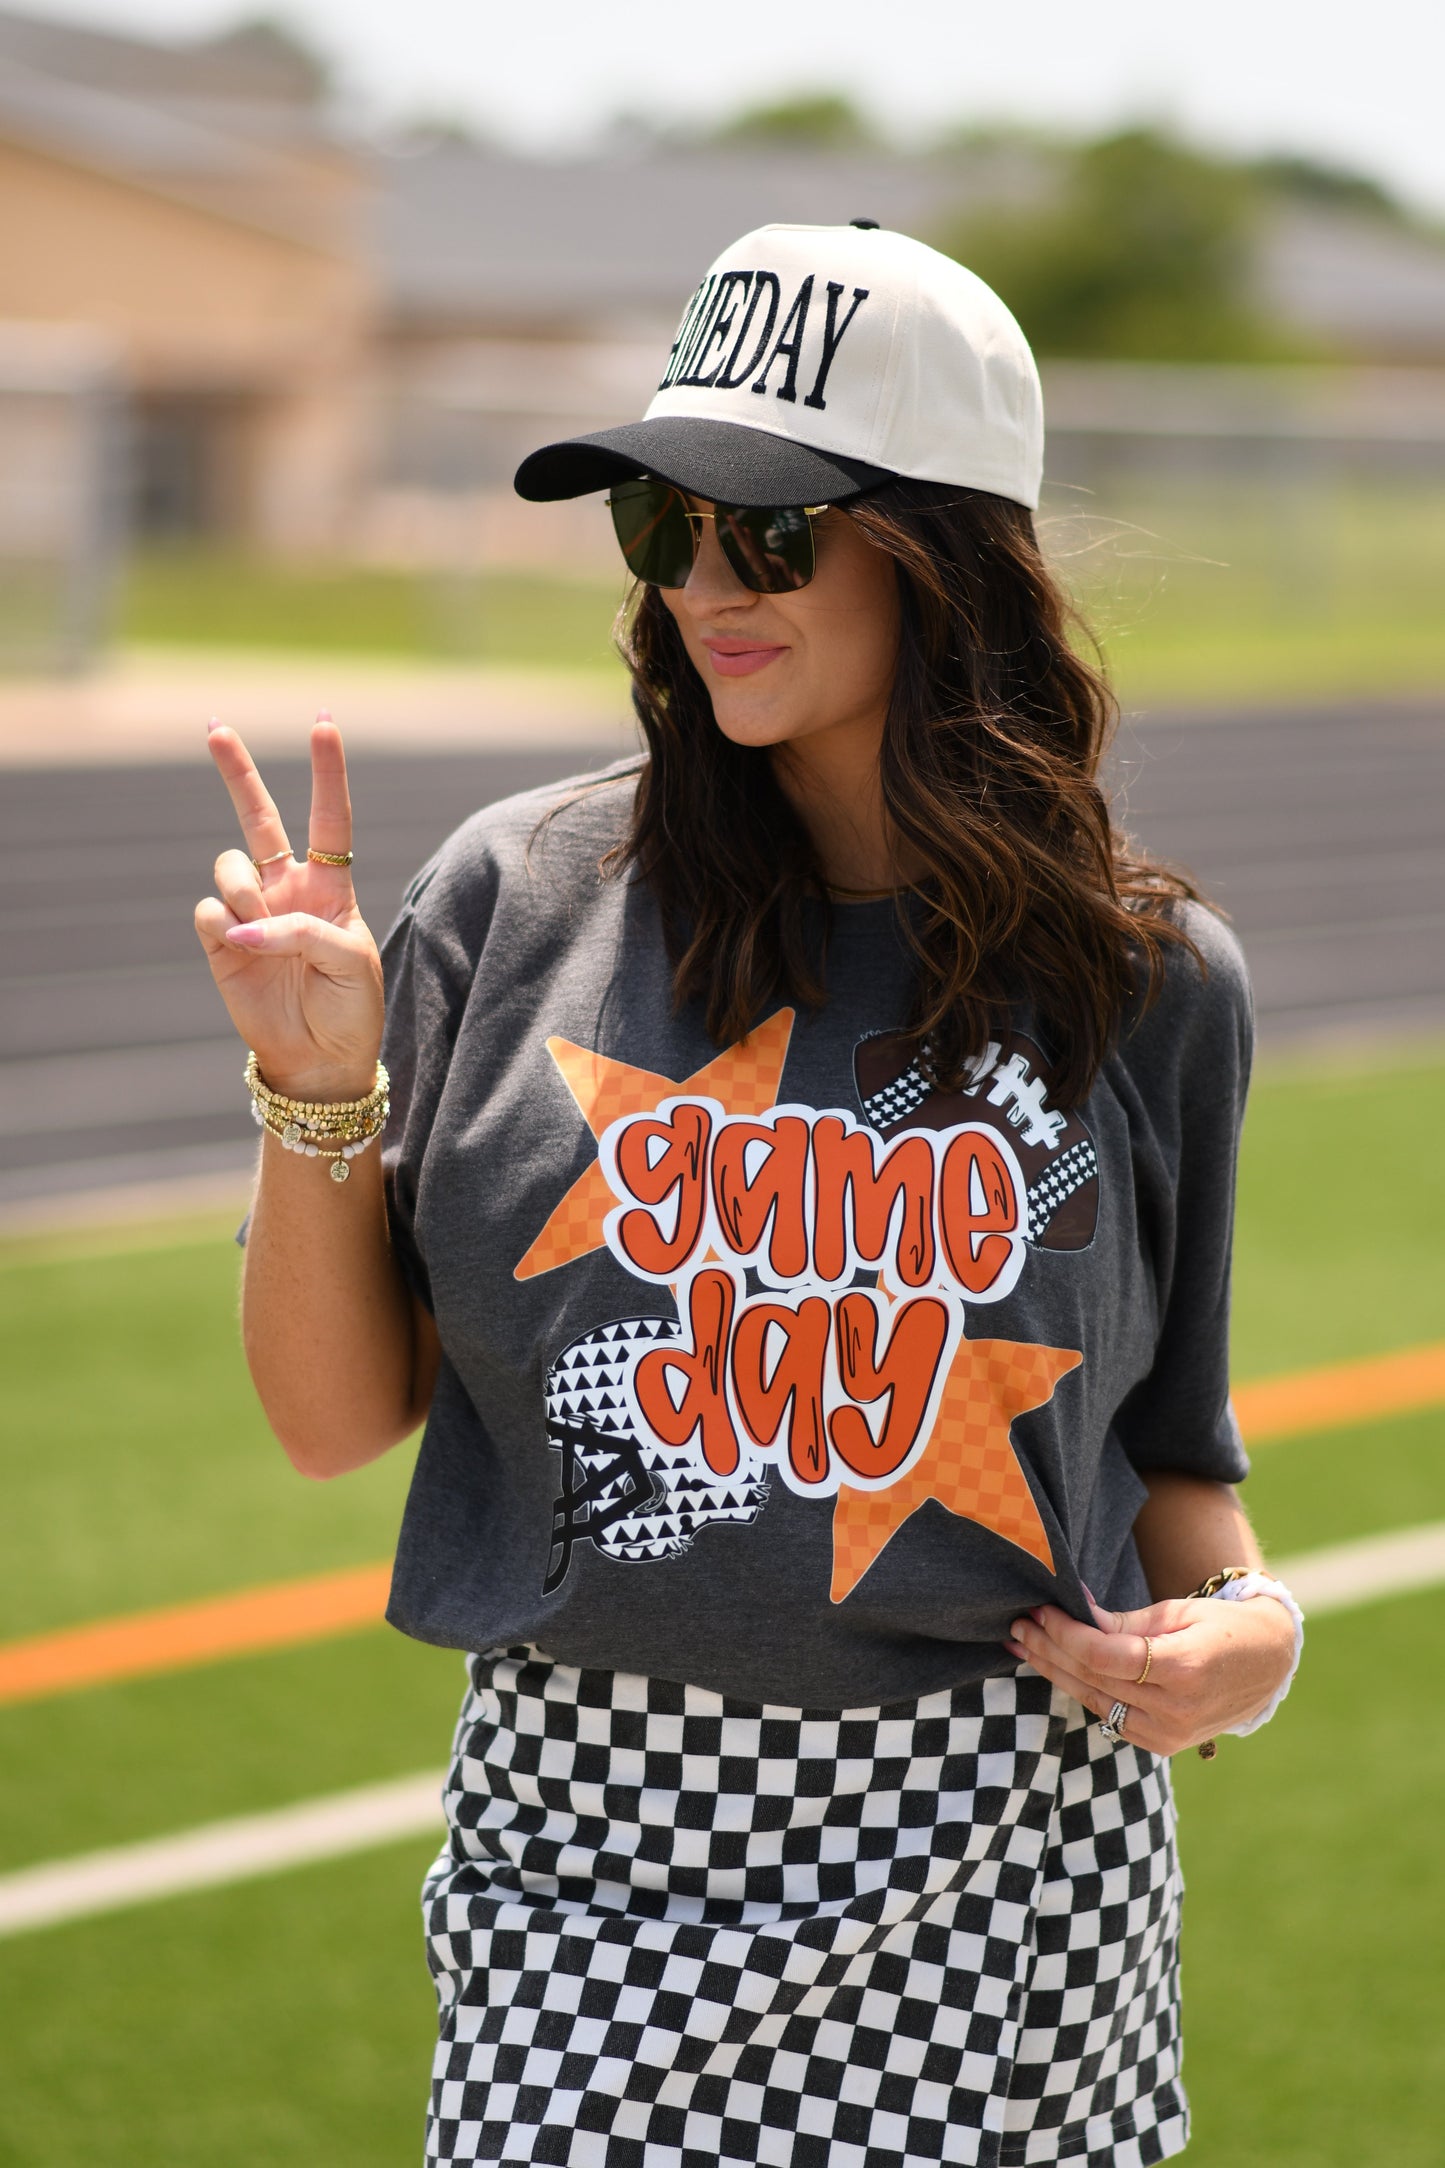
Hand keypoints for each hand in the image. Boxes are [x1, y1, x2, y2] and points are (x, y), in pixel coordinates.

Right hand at [195, 716, 383, 1098]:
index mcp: (330, 886)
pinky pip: (208, 909)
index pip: (330, 818)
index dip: (327, 772)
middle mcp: (287, 889)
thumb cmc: (351, 1007)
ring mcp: (250, 912)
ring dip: (243, 891)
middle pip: (258, 817)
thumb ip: (306, 930)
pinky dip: (223, 924)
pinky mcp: (220, 941)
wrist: (321, 1059)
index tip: (324, 723)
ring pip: (229, 865)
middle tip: (215, 727)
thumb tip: (245, 923)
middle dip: (238, 772)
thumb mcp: (350, 962)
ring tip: (260, 930)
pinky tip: (241, 948)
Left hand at [1007, 1587, 1297, 1755]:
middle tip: (1018, 1624)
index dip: (1065, 1633)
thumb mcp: (1178, 1612)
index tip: (1040, 1610)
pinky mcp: (1162, 1745)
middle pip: (1093, 1678)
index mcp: (1185, 1669)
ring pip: (1094, 1700)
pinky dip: (1080, 1690)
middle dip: (1049, 1649)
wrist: (1268, 1666)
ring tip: (1022, 1645)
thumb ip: (1124, 1621)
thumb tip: (1074, 1607)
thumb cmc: (1222, 1627)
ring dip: (1053, 1671)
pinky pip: (1109, 1715)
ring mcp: (1169, 1735)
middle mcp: (1176, 1710)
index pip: (1104, 1655)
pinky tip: (1054, 1668)